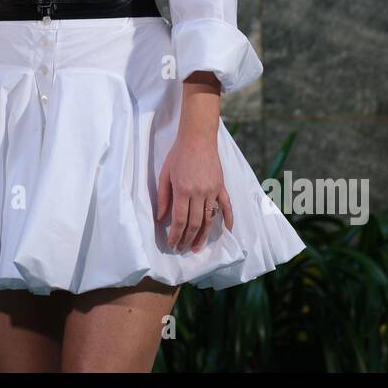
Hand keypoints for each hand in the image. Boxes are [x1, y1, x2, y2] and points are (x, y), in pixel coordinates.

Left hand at [156, 135, 233, 251]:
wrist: (198, 138)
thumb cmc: (178, 154)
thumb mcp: (165, 174)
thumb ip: (163, 197)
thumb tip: (160, 218)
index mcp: (183, 190)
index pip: (180, 220)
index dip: (176, 235)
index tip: (173, 244)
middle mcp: (199, 193)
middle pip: (195, 223)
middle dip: (187, 239)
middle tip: (182, 249)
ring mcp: (212, 190)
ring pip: (210, 219)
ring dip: (203, 236)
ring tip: (197, 248)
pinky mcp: (221, 186)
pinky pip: (227, 206)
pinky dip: (228, 219)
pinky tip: (226, 231)